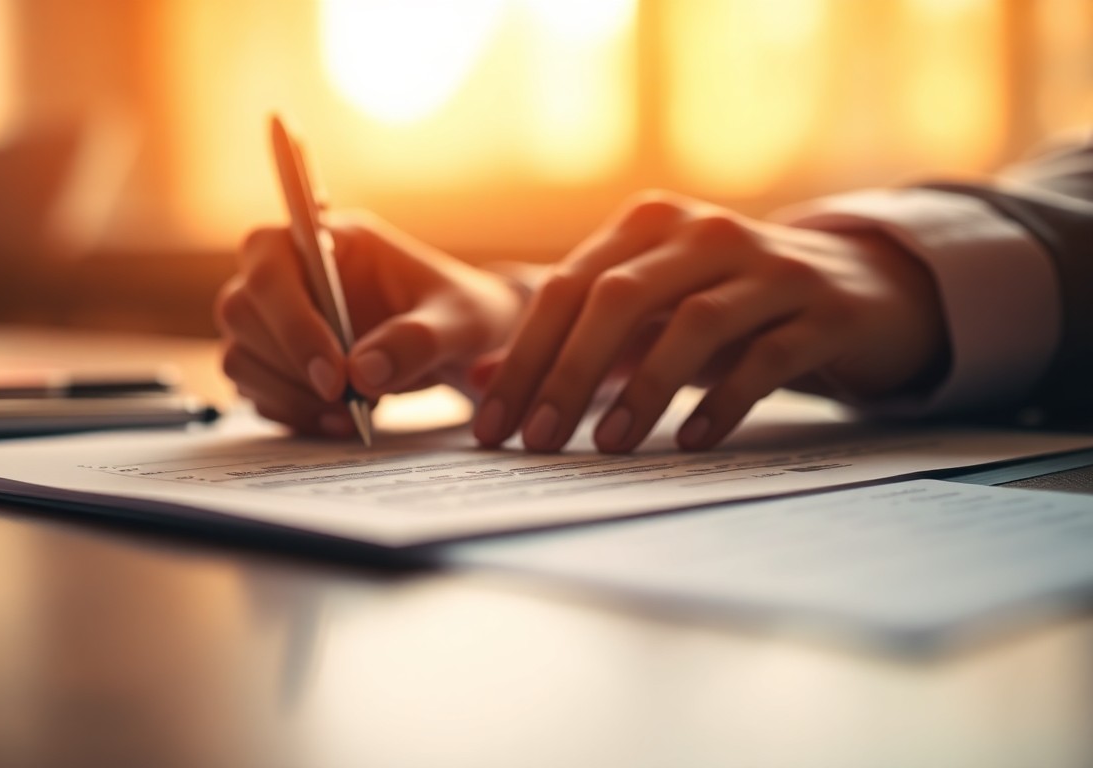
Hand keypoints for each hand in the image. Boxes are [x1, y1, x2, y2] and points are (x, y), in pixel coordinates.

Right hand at [216, 211, 523, 436]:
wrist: (467, 344)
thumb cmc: (464, 314)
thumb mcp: (461, 322)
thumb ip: (419, 340)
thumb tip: (363, 372)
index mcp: (328, 239)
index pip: (270, 263)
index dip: (291, 320)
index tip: (336, 377)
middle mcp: (291, 273)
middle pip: (239, 311)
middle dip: (288, 365)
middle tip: (346, 401)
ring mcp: (277, 318)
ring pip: (239, 355)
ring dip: (286, 395)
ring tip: (349, 415)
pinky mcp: (277, 360)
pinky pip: (255, 390)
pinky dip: (291, 413)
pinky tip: (339, 423)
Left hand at [471, 191, 947, 452]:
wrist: (856, 284)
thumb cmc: (725, 303)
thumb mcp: (647, 311)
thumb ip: (569, 339)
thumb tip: (481, 380)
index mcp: (648, 224)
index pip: (567, 288)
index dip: (523, 358)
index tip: (492, 427)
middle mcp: (704, 233)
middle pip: (620, 299)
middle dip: (568, 375)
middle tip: (536, 442)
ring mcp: (770, 266)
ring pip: (693, 323)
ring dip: (642, 390)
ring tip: (606, 446)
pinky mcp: (823, 310)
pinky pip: (767, 357)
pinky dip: (723, 401)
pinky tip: (691, 442)